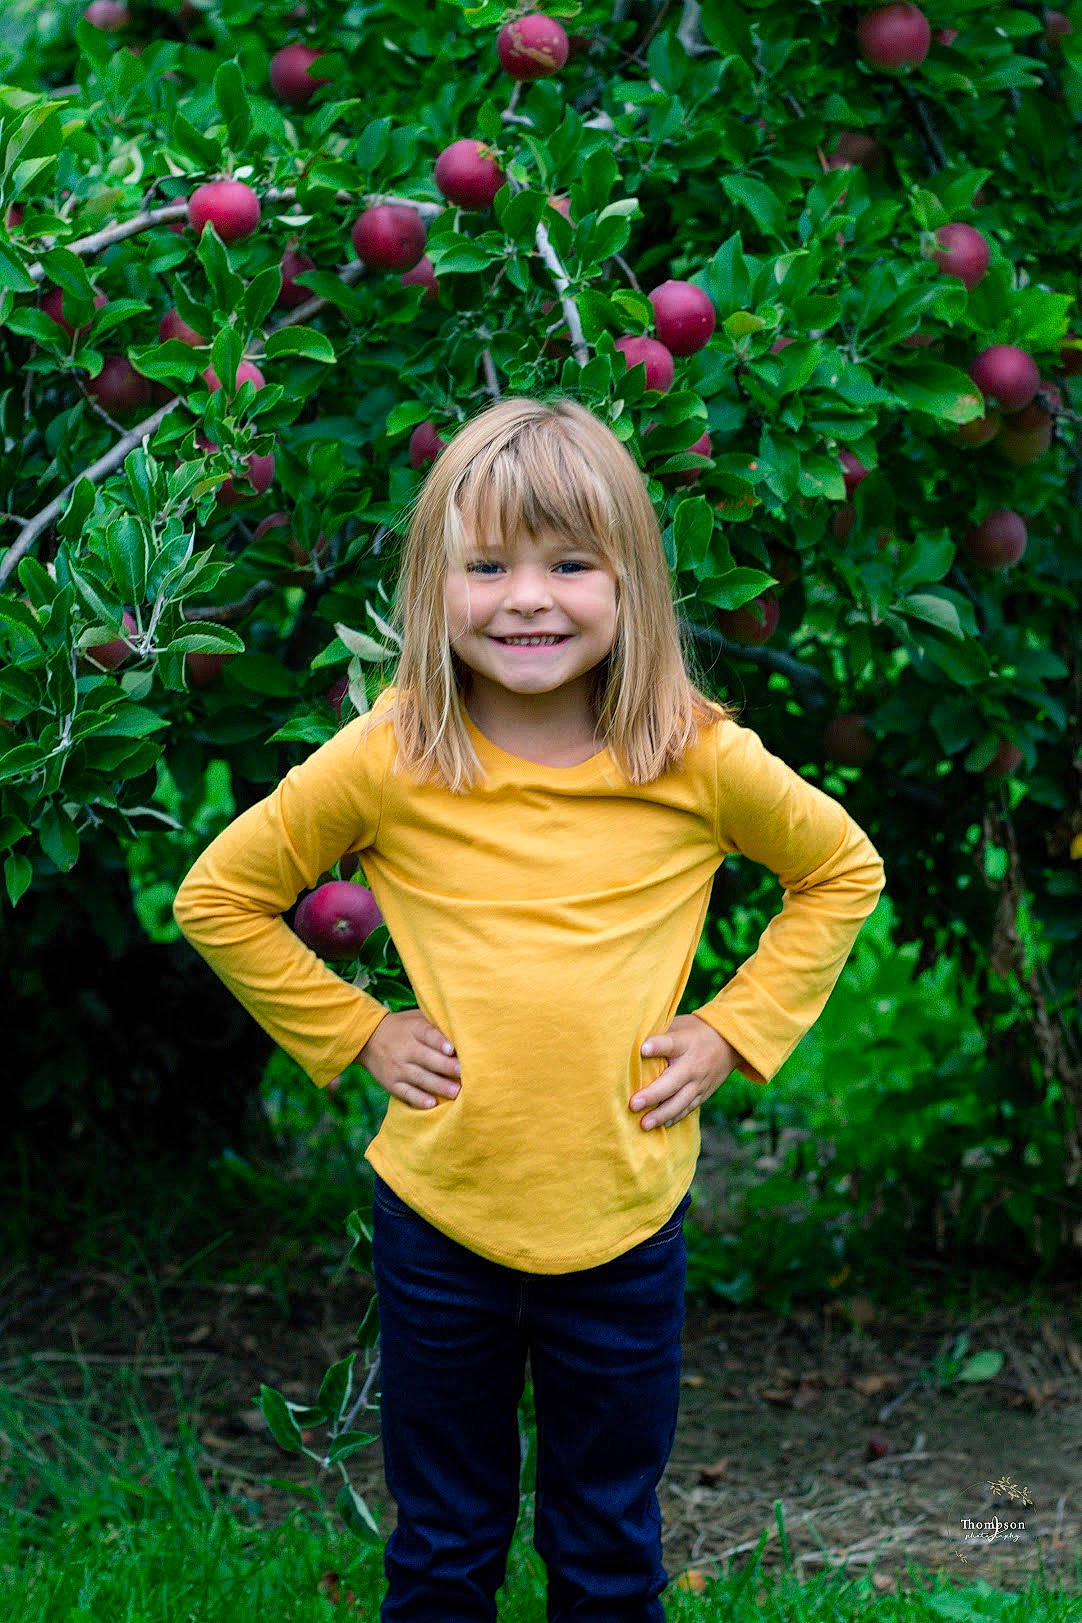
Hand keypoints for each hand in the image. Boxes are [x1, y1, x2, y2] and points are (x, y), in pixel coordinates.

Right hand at [355, 1008, 461, 1110]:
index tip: (452, 1049)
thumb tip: (463, 1029)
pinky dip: (418, 1098)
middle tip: (463, 1073)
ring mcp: (397, 1067)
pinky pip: (405, 1092)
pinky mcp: (391, 1083)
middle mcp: (405, 1048)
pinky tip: (432, 1104)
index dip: (439, 1041)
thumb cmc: (403, 1027)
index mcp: (413, 1029)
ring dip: (438, 1086)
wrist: (368, 1039)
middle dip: (445, 1066)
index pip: (427, 1034)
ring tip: (455, 1092)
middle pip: (426, 1058)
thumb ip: (435, 1022)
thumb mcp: (416, 1017)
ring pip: (419, 1077)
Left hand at [630, 1014, 738, 1129]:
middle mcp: (692, 1064)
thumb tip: (629, 1039)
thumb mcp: (679, 1025)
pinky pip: (688, 1108)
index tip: (642, 1049)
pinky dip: (675, 1117)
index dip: (657, 1046)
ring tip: (644, 1124)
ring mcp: (699, 1082)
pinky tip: (661, 1125)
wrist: (730, 1043)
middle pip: (672, 1081)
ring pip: (680, 1101)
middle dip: (653, 1094)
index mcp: (685, 1042)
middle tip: (633, 1104)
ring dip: (661, 1114)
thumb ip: (659, 1033)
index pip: (670, 1044)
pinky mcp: (703, 1094)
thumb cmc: (694, 1031)